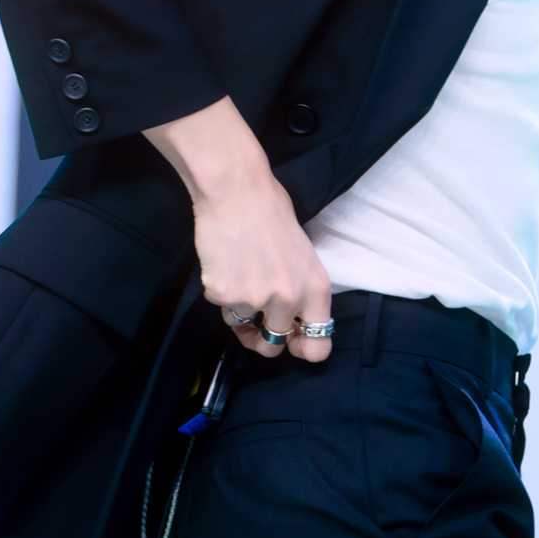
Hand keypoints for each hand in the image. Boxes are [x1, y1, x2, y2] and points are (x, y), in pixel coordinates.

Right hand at [144, 97, 333, 362]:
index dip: (302, 349)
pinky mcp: (224, 294)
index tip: (290, 340)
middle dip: (262, 337)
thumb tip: (292, 319)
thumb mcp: (303, 252)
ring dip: (239, 307)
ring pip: (242, 324)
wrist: (235, 188)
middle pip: (274, 344)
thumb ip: (300, 288)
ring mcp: (255, 299)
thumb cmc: (270, 208)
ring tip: (238, 271)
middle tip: (253, 322)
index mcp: (315, 287)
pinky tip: (223, 262)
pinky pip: (221, 306)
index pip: (318, 347)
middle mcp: (289, 299)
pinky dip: (220, 290)